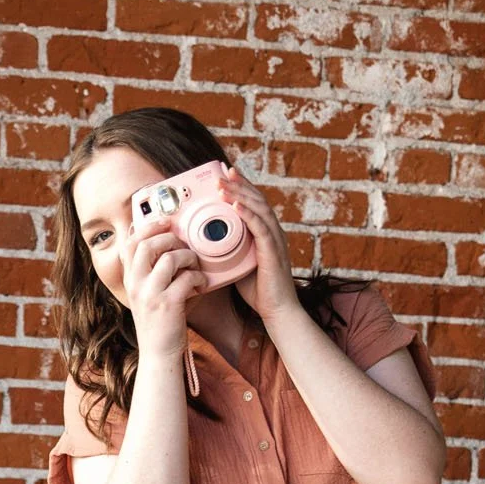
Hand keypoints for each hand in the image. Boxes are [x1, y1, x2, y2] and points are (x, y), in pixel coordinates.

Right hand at [123, 224, 207, 359]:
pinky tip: (201, 283)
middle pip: (148, 244)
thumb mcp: (146, 295)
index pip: (131, 242)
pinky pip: (186, 277)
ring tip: (195, 265)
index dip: (149, 226)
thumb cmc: (158, 323)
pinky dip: (198, 277)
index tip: (166, 222)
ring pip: (169, 258)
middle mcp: (135, 284)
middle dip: (171, 239)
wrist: (158, 355)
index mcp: (129, 279)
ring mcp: (150, 294)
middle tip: (184, 246)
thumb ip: (150, 273)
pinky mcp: (168, 304)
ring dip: (188, 257)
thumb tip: (168, 246)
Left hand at [218, 167, 299, 324]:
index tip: (225, 175)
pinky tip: (236, 206)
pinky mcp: (273, 252)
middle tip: (222, 172)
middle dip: (239, 184)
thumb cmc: (258, 291)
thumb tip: (207, 245)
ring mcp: (275, 240)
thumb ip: (230, 251)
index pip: (253, 203)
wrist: (277, 311)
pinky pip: (261, 228)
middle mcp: (273, 232)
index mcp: (265, 233)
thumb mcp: (239, 265)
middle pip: (257, 199)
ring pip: (258, 209)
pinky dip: (248, 215)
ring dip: (240, 195)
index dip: (241, 187)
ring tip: (222, 185)